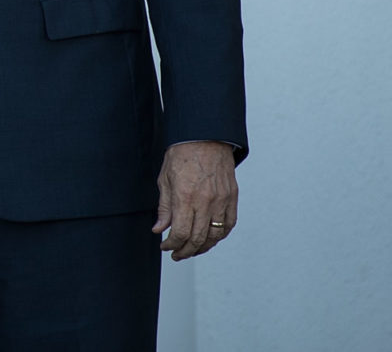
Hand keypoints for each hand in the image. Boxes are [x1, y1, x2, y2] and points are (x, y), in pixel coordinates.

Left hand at [155, 140, 236, 259]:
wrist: (205, 137)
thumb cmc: (182, 154)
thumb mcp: (165, 179)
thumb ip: (164, 207)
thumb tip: (159, 229)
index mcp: (185, 196)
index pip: (180, 232)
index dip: (172, 244)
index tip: (165, 246)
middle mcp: (205, 201)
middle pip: (198, 239)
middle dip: (185, 251)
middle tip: (177, 254)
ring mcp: (221, 201)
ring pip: (215, 236)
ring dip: (202, 248)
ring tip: (192, 250)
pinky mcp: (232, 198)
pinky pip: (229, 225)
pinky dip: (219, 236)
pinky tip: (210, 239)